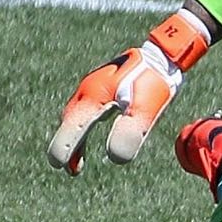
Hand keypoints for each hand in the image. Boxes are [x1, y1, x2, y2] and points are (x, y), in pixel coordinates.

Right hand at [47, 9, 210, 175]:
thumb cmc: (154, 80)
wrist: (162, 54)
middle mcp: (87, 91)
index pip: (71, 128)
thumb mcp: (146, 109)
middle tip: (64, 167)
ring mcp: (93, 87)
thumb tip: (115, 158)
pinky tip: (89, 136)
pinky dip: (83, 128)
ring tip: (76, 165)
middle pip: (69, 123)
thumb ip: (130, 132)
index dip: (64, 148)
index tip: (59, 165)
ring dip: (73, 139)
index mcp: (93, 97)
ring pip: (75, 117)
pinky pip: (86, 112)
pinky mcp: (102, 86)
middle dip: (65, 145)